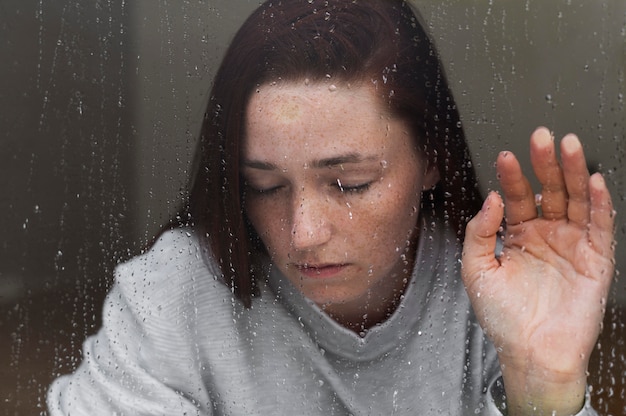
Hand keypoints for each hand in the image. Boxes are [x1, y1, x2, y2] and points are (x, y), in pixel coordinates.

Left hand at [461, 127, 614, 414]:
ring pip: (575, 200)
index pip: (517, 197)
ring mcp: (572, 245)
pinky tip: (594, 180)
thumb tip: (490, 198)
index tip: (505, 156)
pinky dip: (599, 202)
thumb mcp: (477, 270)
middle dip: (545, 163)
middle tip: (540, 136)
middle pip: (548, 190)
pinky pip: (600, 225)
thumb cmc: (502, 317)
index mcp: (518, 236)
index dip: (512, 176)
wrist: (531, 352)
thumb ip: (479, 233)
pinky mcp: (596, 259)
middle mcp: (546, 235)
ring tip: (567, 145)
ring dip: (574, 172)